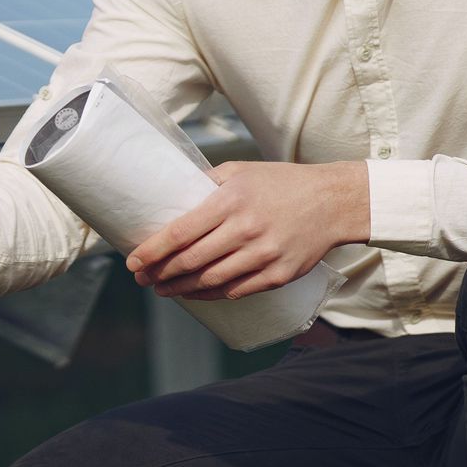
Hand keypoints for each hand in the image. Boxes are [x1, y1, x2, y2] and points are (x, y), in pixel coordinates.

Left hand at [125, 161, 368, 299]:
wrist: (333, 202)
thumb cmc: (281, 183)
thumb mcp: (240, 171)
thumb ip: (206, 182)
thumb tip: (171, 193)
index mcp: (231, 202)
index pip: (181, 232)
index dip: (153, 250)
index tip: (132, 261)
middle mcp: (245, 230)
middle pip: (191, 261)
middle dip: (160, 273)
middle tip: (141, 278)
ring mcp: (264, 255)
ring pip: (211, 281)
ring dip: (180, 289)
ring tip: (161, 289)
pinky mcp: (279, 275)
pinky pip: (237, 291)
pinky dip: (210, 295)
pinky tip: (194, 293)